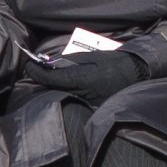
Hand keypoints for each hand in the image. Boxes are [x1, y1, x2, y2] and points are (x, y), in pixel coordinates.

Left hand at [29, 50, 145, 104]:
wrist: (139, 75)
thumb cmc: (116, 62)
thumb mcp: (93, 56)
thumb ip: (72, 61)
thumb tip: (53, 62)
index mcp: (84, 79)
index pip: (53, 79)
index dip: (37, 73)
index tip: (28, 66)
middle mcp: (84, 94)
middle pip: (56, 89)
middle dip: (44, 80)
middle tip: (34, 70)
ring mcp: (89, 104)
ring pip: (65, 95)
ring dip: (55, 87)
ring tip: (46, 77)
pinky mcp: (94, 109)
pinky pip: (76, 100)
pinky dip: (68, 93)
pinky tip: (64, 87)